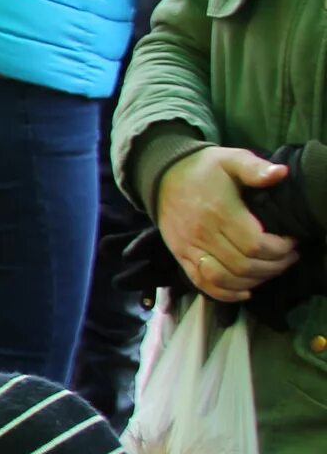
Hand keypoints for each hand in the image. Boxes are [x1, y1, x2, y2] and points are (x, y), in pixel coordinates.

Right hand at [156, 147, 300, 302]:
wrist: (162, 175)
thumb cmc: (203, 169)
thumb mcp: (231, 159)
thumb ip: (255, 167)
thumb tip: (280, 173)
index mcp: (219, 212)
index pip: (255, 244)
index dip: (279, 249)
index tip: (291, 241)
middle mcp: (203, 234)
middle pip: (243, 265)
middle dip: (273, 266)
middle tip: (288, 258)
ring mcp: (189, 248)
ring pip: (225, 278)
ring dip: (253, 281)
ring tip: (270, 270)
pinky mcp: (181, 256)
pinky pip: (202, 283)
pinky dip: (225, 294)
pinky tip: (245, 292)